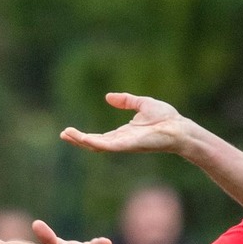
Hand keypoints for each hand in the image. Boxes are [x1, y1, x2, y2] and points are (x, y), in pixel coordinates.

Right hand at [60, 92, 191, 157]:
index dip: (85, 135)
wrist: (179, 128)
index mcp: (124, 134)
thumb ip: (126, 101)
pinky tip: (83, 138)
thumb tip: (108, 97)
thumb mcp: (142, 104)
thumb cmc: (166, 118)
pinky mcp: (128, 145)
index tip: (70, 131)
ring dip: (81, 141)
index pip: (100, 137)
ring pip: (98, 146)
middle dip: (78, 140)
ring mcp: (124, 144)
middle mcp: (122, 142)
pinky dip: (94, 142)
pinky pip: (108, 146)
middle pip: (95, 143)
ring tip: (67, 134)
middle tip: (63, 134)